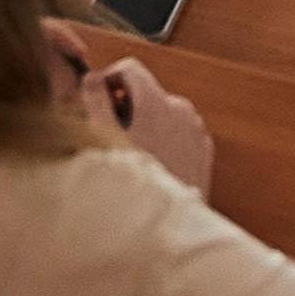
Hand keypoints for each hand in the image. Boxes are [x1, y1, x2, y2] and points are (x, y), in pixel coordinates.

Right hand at [72, 50, 211, 191]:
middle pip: (146, 92)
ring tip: (133, 157)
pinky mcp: (203, 150)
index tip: (99, 101)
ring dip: (146, 126)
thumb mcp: (103, 140)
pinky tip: (153, 166)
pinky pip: (179, 134)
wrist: (168, 227)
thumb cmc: (135, 186)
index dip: (109, 80)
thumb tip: (91, 79)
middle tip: (111, 137)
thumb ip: (95, 101)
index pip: (130, 68)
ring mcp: (196, 130)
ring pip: (163, 114)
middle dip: (127, 108)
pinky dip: (165, 141)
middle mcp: (181, 110)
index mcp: (156, 102)